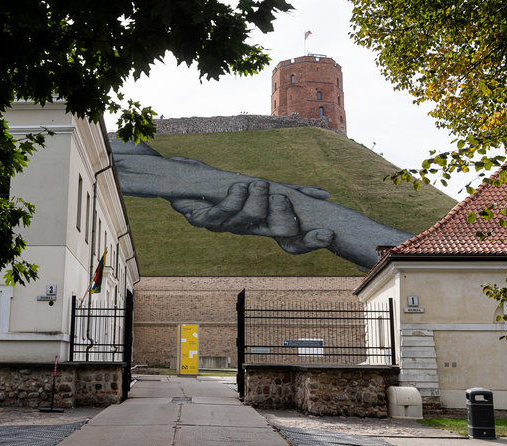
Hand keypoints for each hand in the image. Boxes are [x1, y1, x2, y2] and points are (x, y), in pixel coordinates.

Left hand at [169, 181, 333, 252]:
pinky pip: (221, 214)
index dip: (309, 240)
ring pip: (246, 219)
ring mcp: (223, 225)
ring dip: (254, 200)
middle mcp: (244, 229)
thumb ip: (292, 192)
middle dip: (281, 213)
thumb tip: (325, 196)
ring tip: (256, 183)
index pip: (290, 235)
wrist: (179, 182)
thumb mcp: (260, 189)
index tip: (327, 233)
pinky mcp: (202, 220)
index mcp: (260, 224)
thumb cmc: (223, 188)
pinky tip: (239, 186)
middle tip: (277, 192)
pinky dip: (232, 200)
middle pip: (271, 230)